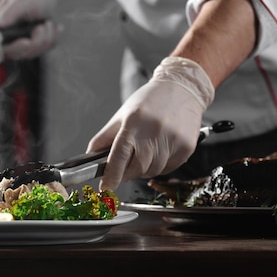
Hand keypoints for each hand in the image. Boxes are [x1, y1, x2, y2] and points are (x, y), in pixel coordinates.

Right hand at [0, 0, 64, 58]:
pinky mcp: (32, 44)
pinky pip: (43, 50)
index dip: (14, 48)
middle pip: (17, 54)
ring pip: (32, 53)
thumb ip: (9, 13)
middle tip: (44, 25)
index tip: (27, 42)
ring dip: (46, 39)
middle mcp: (5, 36)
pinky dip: (53, 39)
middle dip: (35, 42)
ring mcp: (19, 41)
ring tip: (49, 23)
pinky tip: (57, 28)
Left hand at [87, 57, 214, 190]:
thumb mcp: (123, 114)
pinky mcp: (186, 147)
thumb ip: (105, 137)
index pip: (120, 154)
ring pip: (153, 171)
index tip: (105, 187)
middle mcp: (154, 131)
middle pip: (137, 167)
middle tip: (124, 168)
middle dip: (128, 173)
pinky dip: (159, 166)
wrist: (183, 89)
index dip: (111, 174)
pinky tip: (159, 151)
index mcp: (134, 122)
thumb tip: (90, 156)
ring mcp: (173, 140)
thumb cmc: (150, 100)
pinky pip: (168, 169)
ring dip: (144, 169)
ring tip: (145, 152)